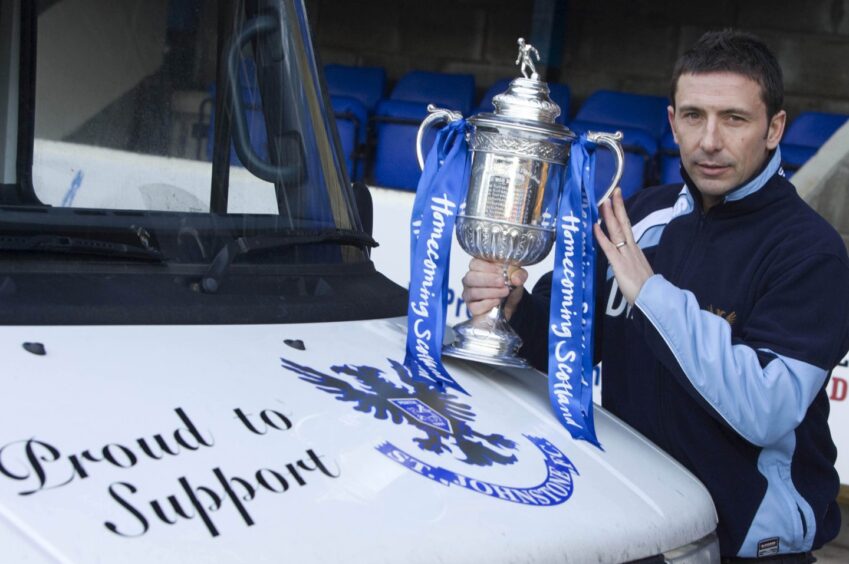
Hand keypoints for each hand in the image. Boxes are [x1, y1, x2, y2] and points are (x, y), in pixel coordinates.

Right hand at [461, 258, 527, 319]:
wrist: (509, 303)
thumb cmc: (508, 285)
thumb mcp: (517, 277)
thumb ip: (519, 275)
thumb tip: (516, 279)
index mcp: (478, 267)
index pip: (475, 263)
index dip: (487, 267)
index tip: (501, 271)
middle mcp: (470, 279)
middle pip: (471, 277)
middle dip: (488, 280)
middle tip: (502, 282)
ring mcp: (468, 294)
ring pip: (473, 292)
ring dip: (491, 292)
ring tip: (505, 292)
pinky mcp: (471, 307)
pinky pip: (475, 306)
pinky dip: (487, 303)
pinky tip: (497, 301)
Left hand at [593, 187, 653, 304]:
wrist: (654, 299)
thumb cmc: (647, 289)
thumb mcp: (638, 270)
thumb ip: (631, 262)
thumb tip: (625, 260)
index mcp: (635, 250)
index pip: (627, 227)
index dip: (622, 213)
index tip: (617, 199)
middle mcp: (632, 249)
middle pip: (624, 224)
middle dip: (618, 207)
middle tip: (613, 191)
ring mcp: (626, 255)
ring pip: (617, 232)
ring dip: (609, 216)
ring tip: (604, 202)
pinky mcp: (620, 265)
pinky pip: (609, 248)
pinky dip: (601, 236)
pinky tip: (595, 226)